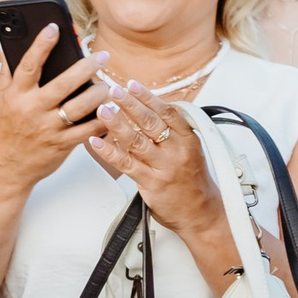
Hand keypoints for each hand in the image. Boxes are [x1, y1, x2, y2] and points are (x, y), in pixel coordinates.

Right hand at [0, 28, 109, 187]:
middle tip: (101, 56)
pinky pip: (88, 131)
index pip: (29, 65)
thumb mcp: (0, 101)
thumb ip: (6, 73)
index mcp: (16, 95)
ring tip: (108, 86)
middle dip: (85, 67)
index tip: (54, 27)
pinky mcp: (62, 145)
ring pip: (81, 106)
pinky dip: (103, 121)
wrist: (5, 168)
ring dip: (99, 93)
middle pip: (63, 83)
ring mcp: (48, 128)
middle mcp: (32, 110)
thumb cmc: (4, 132)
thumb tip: (4, 45)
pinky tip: (112, 112)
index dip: (41, 44)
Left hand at [87, 80, 228, 251]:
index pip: (167, 112)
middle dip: (130, 104)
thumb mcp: (190, 150)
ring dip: (117, 124)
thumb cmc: (192, 181)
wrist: (202, 213)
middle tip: (114, 90)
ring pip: (137, 141)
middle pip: (151, 122)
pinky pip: (126, 164)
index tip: (132, 84)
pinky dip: (109, 152)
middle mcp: (177, 151)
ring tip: (102, 110)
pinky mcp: (151, 183)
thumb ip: (172, 131)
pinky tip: (96, 142)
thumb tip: (148, 109)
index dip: (148, 97)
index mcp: (188, 139)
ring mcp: (164, 167)